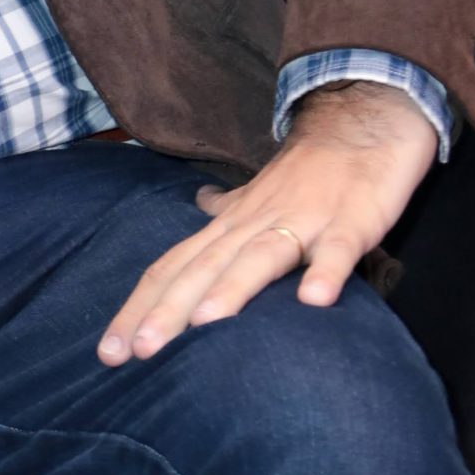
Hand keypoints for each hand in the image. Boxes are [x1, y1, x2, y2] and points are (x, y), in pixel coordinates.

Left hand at [97, 82, 438, 364]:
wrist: (364, 121)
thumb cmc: (309, 170)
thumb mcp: (258, 194)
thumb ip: (227, 209)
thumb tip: (199, 208)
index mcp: (230, 225)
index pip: (172, 267)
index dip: (140, 308)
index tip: (110, 352)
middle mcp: (255, 223)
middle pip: (203, 269)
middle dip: (168, 311)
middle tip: (138, 353)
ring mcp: (304, 221)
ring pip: (261, 257)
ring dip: (233, 291)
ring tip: (205, 327)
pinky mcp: (351, 221)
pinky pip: (338, 250)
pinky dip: (326, 273)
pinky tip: (314, 301)